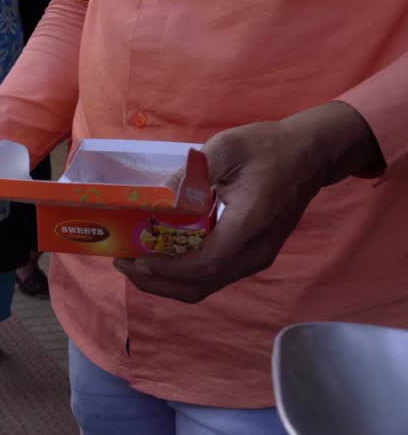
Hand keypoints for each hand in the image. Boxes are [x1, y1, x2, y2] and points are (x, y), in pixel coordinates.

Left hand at [115, 102, 384, 302]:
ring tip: (133, 261)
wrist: (311, 154)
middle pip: (198, 286)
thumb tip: (155, 200)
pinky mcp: (250, 256)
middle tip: (122, 262)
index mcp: (249, 226)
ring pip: (203, 286)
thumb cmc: (269, 147)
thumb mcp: (226, 148)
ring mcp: (254, 259)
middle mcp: (254, 252)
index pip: (204, 265)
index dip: (165, 269)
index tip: (134, 258)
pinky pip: (210, 276)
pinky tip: (158, 256)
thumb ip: (189, 174)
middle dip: (155, 281)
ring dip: (164, 281)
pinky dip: (180, 274)